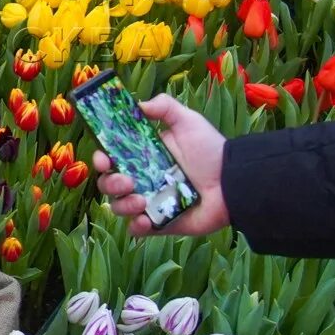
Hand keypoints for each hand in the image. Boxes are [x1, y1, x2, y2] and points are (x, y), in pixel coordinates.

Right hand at [92, 94, 230, 237]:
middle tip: (127, 181)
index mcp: (143, 156)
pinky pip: (138, 230)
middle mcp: (143, 180)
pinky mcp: (162, 224)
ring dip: (122, 205)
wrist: (234, 181)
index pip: (111, 159)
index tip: (104, 159)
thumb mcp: (188, 121)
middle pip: (109, 184)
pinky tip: (145, 219)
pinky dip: (136, 226)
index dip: (101, 159)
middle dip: (110, 183)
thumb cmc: (210, 150)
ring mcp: (151, 203)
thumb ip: (164, 107)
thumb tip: (138, 104)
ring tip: (141, 200)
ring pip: (119, 208)